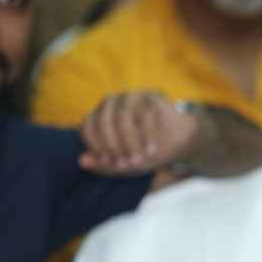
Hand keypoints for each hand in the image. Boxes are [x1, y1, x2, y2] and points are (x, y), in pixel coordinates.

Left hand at [79, 91, 199, 175]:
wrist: (181, 141)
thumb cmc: (147, 152)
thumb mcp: (126, 163)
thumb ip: (104, 164)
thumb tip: (81, 162)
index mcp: (100, 116)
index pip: (88, 127)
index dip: (96, 147)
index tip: (110, 163)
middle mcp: (112, 103)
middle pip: (103, 121)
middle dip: (113, 146)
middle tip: (125, 164)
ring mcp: (131, 97)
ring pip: (122, 117)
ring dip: (129, 142)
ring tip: (139, 160)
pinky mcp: (151, 98)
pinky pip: (144, 115)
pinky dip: (146, 136)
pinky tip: (151, 150)